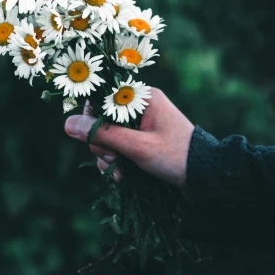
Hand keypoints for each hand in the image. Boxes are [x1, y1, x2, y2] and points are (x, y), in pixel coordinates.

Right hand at [64, 88, 193, 189]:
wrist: (207, 177)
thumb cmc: (175, 157)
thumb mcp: (137, 147)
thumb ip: (102, 134)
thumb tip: (67, 124)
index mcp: (142, 98)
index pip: (102, 97)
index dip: (91, 118)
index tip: (94, 139)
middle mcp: (141, 107)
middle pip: (103, 120)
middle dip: (102, 144)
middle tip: (112, 161)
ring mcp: (142, 124)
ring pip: (109, 136)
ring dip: (109, 157)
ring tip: (119, 174)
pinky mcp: (143, 140)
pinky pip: (120, 146)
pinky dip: (117, 161)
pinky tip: (122, 177)